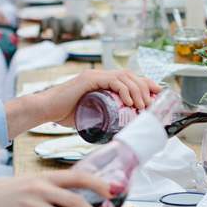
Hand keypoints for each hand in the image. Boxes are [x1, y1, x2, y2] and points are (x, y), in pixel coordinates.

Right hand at [0, 171, 110, 206]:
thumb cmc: (11, 192)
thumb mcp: (32, 183)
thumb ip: (52, 189)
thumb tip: (79, 203)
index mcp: (46, 177)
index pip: (78, 176)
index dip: (98, 184)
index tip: (113, 192)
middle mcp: (40, 189)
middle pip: (75, 201)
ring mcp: (31, 205)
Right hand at [37, 69, 159, 126]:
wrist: (46, 110)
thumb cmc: (66, 114)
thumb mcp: (92, 115)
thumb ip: (104, 118)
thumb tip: (120, 131)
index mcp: (104, 82)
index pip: (131, 78)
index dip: (147, 84)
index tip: (159, 95)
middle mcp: (102, 76)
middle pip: (131, 75)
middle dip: (146, 89)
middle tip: (150, 106)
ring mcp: (95, 76)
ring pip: (125, 76)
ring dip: (138, 90)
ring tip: (142, 106)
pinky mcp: (89, 80)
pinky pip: (112, 80)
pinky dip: (124, 89)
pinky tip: (130, 101)